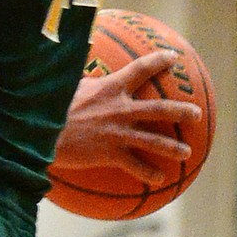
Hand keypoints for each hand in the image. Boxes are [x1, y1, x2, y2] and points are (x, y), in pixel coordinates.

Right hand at [55, 50, 200, 188]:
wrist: (40, 131)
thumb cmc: (47, 106)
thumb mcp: (64, 84)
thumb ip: (78, 77)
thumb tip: (73, 63)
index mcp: (110, 87)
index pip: (141, 69)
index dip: (159, 61)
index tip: (174, 57)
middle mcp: (120, 109)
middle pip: (160, 109)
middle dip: (181, 111)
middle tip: (197, 114)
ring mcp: (118, 132)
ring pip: (155, 140)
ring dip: (174, 147)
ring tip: (187, 152)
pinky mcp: (111, 153)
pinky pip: (135, 165)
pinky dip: (149, 173)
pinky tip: (159, 179)